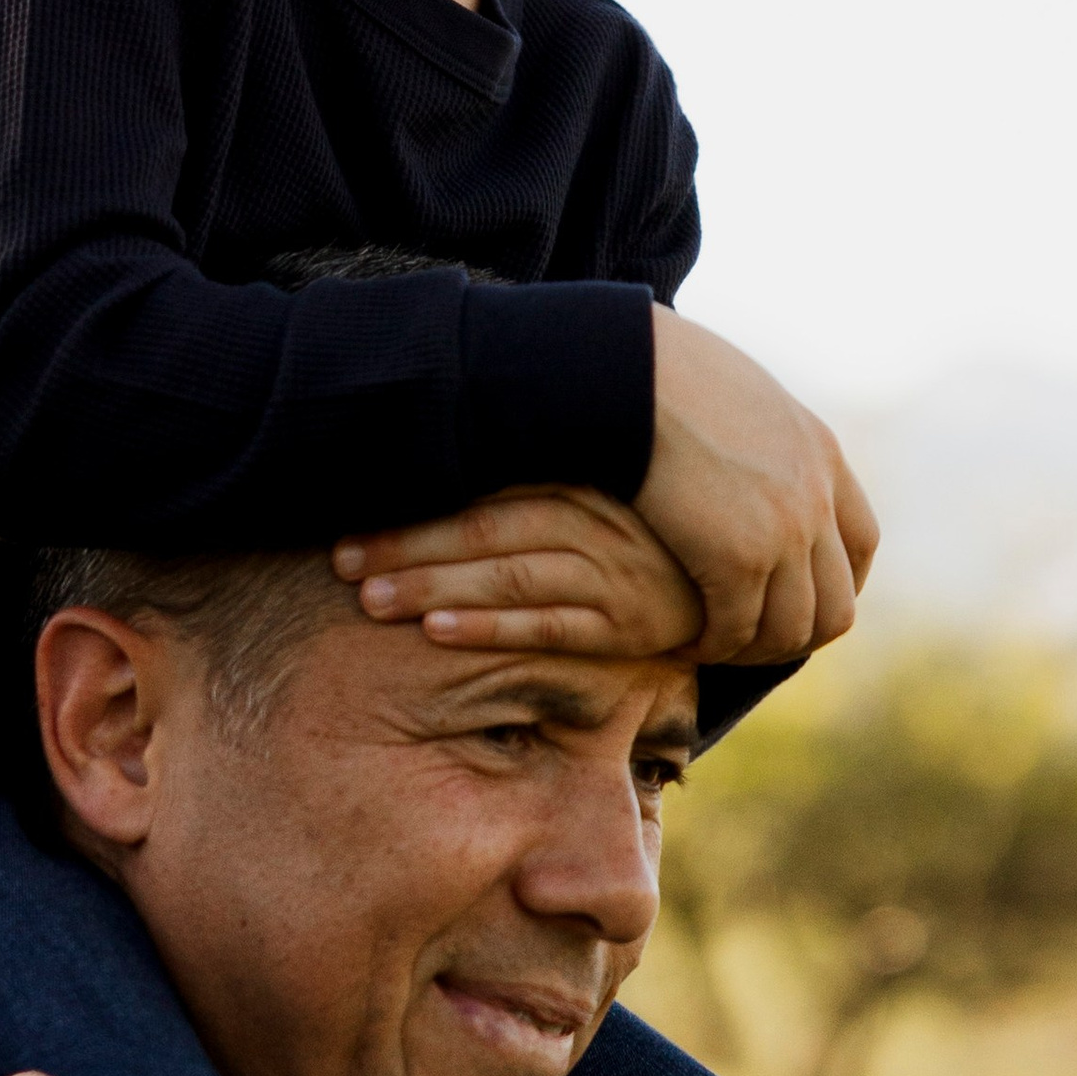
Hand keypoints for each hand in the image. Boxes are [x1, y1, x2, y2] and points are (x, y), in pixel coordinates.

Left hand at [333, 485, 702, 654]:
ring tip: (370, 599)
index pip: (482, 485)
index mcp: (578, 474)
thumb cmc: (646, 524)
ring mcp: (609, 574)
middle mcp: (591, 519)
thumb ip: (534, 471)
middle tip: (340, 560)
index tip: (349, 513)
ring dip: (434, 586)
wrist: (737, 573)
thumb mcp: (600, 481)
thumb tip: (438, 446)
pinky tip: (436, 630)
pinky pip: (546, 627)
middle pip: (483, 528)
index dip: (414, 502)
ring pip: (506, 577)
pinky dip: (488, 628)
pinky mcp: (623, 627)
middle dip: (406, 544)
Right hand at [638, 308, 877, 663]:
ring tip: (714, 646)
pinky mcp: (738, 560)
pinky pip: (737, 629)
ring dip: (754, 649)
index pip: (861, 542)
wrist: (626, 372)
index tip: (795, 598)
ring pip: (792, 629)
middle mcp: (816, 498)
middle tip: (750, 641)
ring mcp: (784, 532)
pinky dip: (714, 645)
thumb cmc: (659, 370)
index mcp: (821, 453)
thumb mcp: (737, 393)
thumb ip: (759, 432)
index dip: (834, 583)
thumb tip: (743, 449)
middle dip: (796, 633)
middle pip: (836, 601)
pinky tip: (685, 640)